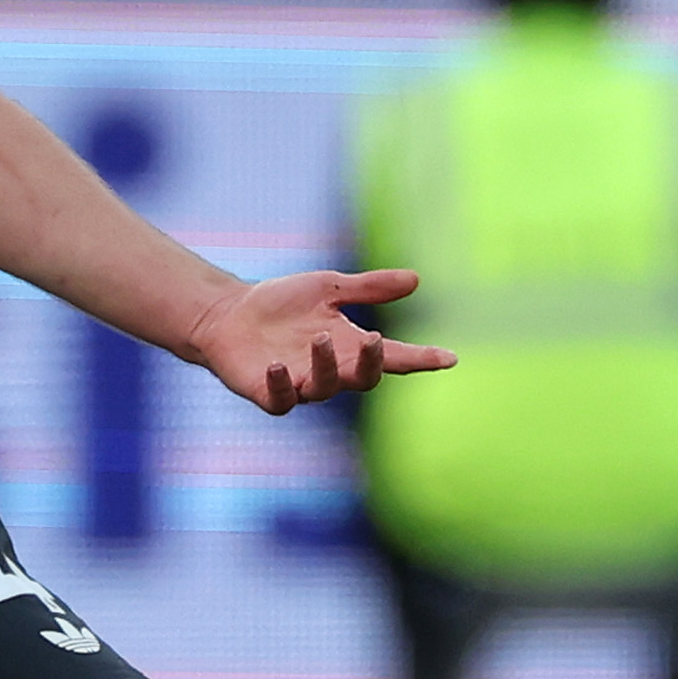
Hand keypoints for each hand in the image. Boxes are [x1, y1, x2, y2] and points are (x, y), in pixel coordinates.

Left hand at [186, 269, 454, 415]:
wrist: (229, 314)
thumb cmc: (281, 304)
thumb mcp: (328, 288)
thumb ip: (368, 288)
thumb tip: (416, 279)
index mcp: (350, 347)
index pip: (393, 357)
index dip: (421, 359)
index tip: (448, 358)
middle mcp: (331, 371)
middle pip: (363, 378)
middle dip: (369, 362)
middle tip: (371, 337)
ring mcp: (300, 385)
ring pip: (324, 388)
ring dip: (325, 365)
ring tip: (319, 337)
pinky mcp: (268, 393)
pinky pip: (281, 399)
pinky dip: (281, 385)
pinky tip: (278, 367)